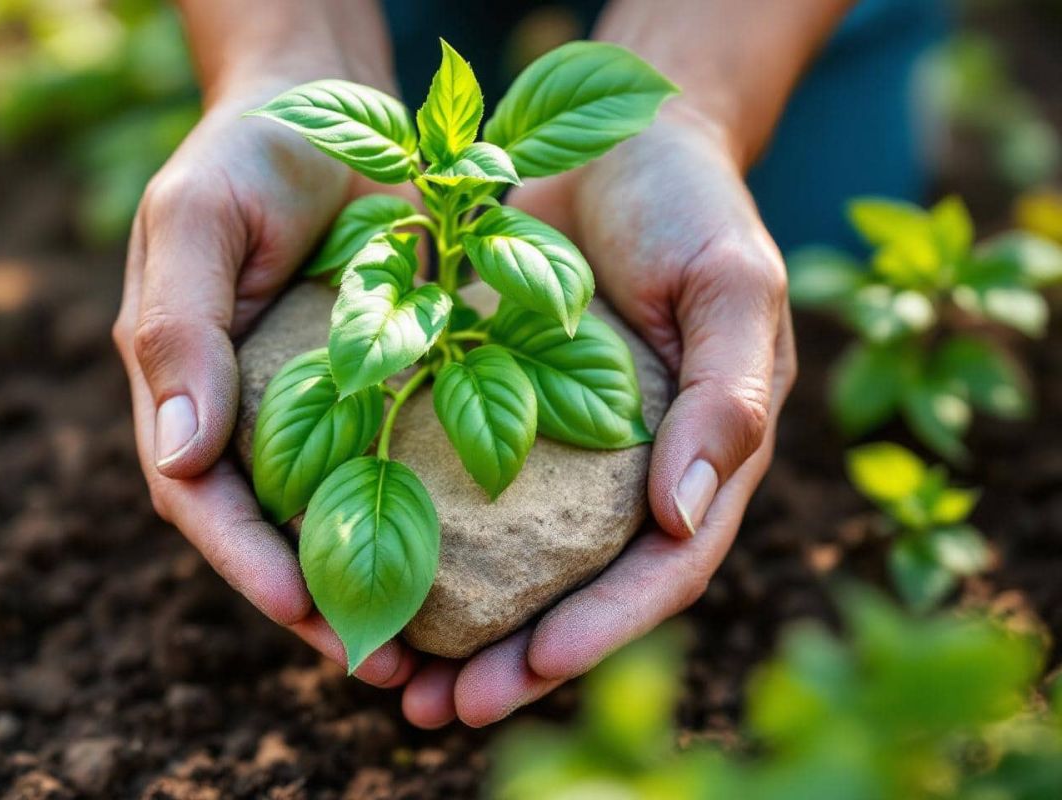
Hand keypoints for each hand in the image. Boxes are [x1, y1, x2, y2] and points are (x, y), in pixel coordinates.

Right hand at [112, 77, 419, 688]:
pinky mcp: (377, 386)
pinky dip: (428, 518)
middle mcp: (246, 410)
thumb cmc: (250, 151)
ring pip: (335, 515)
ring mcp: (312, 404)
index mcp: (186, 384)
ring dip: (380, 582)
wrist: (328, 101)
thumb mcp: (197, 220)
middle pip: (269, 530)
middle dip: (319, 603)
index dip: (245, 562)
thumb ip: (176, 331)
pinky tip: (476, 561)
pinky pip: (398, 464)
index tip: (304, 611)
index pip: (198, 498)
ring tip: (437, 648)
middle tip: (387, 662)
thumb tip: (181, 456)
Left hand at [400, 111, 796, 727]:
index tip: (532, 665)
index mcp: (699, 460)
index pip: (662, 569)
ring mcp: (562, 447)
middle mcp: (629, 472)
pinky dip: (416, 539)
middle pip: (579, 591)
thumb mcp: (730, 287)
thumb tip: (684, 514)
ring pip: (512, 563)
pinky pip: (456, 489)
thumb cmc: (690, 206)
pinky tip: (358, 569)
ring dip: (458, 628)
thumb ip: (727, 397)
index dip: (605, 627)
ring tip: (395, 683)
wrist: (616, 135)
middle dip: (518, 662)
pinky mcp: (497, 408)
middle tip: (442, 712)